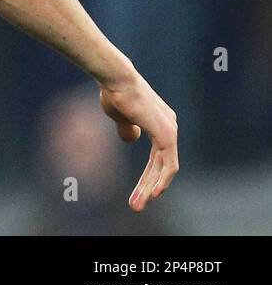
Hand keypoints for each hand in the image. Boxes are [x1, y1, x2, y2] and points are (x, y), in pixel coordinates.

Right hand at [97, 73, 178, 211]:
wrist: (115, 79)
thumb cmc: (114, 92)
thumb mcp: (119, 116)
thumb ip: (127, 128)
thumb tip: (132, 140)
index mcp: (160, 121)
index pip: (158, 156)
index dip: (148, 176)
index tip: (138, 192)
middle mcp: (169, 126)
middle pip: (161, 165)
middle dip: (147, 187)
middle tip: (136, 205)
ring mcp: (169, 130)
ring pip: (164, 168)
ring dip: (150, 188)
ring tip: (137, 205)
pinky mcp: (166, 134)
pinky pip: (167, 164)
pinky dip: (161, 180)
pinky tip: (153, 193)